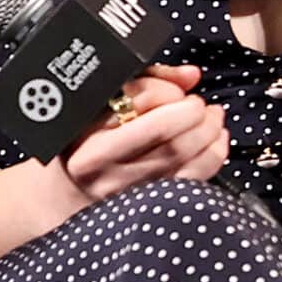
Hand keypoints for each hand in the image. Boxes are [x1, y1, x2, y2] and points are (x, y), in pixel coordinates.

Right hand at [58, 64, 226, 203]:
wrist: (65, 192)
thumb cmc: (87, 140)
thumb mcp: (101, 105)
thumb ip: (147, 82)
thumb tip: (191, 76)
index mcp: (85, 136)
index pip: (138, 103)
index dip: (169, 91)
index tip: (176, 91)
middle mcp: (102, 167)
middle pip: (165, 132)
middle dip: (195, 112)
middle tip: (199, 105)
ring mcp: (125, 191)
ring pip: (182, 156)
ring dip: (209, 131)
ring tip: (212, 118)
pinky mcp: (147, 206)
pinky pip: (193, 179)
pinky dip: (214, 154)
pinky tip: (216, 139)